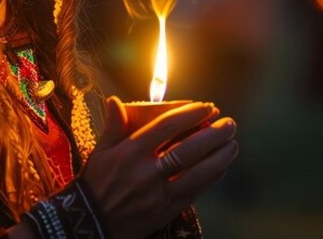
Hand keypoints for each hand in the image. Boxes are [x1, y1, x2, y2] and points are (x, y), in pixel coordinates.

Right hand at [80, 96, 237, 238]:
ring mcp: (157, 193)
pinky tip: (220, 168)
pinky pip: (193, 191)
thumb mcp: (100, 152)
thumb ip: (113, 126)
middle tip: (230, 124)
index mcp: (129, 152)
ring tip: (232, 145)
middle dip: (213, 135)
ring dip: (218, 158)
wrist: (89, 223)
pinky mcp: (165, 211)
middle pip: (187, 150)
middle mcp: (146, 171)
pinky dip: (210, 178)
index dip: (190, 115)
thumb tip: (114, 100)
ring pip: (196, 173)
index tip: (207, 107)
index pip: (166, 127)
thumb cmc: (95, 183)